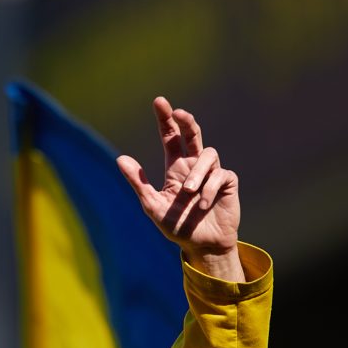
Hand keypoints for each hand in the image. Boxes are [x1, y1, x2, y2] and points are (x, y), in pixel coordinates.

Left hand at [118, 97, 244, 280]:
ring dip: (197, 173)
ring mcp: (212, 173)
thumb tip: (120, 158)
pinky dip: (208, 189)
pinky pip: (220, 175)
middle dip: (186, 121)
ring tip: (189, 193)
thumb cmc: (176, 226)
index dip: (165, 120)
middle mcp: (194, 166)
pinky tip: (202, 205)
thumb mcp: (152, 205)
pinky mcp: (227, 183)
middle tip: (178, 113)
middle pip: (193, 134)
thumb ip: (138, 182)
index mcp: (175, 168)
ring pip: (208, 155)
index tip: (159, 102)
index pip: (170, 138)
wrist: (201, 245)